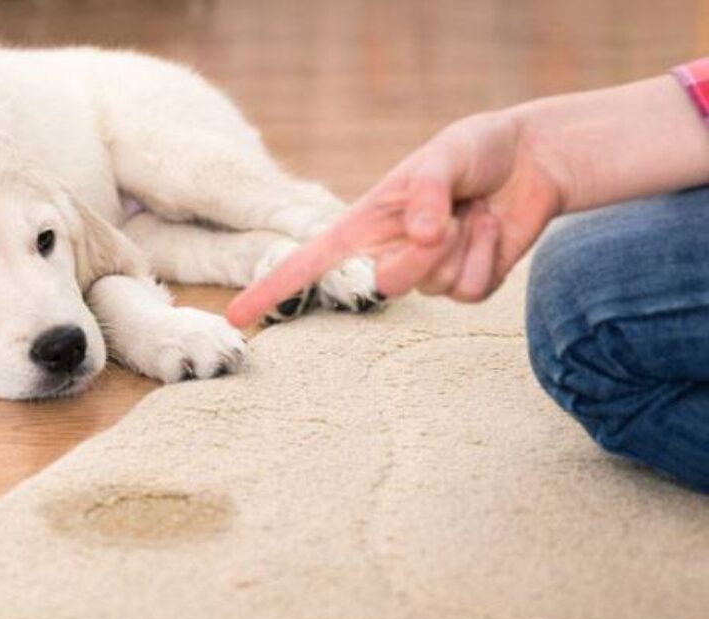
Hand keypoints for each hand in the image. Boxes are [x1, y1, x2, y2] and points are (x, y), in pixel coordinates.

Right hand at [227, 109, 565, 327]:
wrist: (533, 161)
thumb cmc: (476, 150)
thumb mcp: (447, 154)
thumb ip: (427, 191)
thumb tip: (418, 235)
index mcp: (365, 223)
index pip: (309, 261)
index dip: (271, 288)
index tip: (238, 316)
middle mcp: (389, 252)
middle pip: (385, 284)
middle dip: (419, 257)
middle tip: (447, 220)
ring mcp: (427, 274)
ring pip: (433, 288)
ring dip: (462, 246)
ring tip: (475, 212)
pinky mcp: (465, 285)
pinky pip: (470, 291)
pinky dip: (488, 257)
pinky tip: (492, 230)